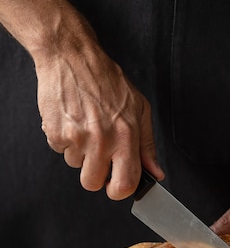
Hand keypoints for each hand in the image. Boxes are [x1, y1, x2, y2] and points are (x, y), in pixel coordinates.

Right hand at [35, 41, 163, 198]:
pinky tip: (71, 120)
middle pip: (93, 183)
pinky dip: (64, 140)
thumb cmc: (107, 80)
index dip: (119, 190)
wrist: (71, 56)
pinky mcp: (55, 132)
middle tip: (97, 156)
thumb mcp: (138, 109)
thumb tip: (156, 173)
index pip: (124, 184)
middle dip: (94, 175)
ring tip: (85, 127)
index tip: (115, 185)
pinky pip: (60, 151)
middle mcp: (102, 139)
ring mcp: (77, 137)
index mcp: (126, 136)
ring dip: (79, 153)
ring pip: (76, 166)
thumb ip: (147, 145)